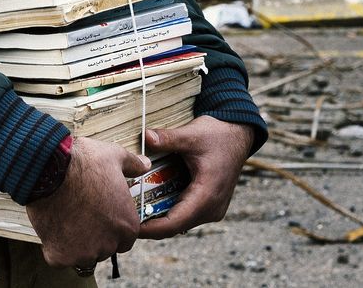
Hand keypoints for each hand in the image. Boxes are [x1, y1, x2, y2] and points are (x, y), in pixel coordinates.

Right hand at [25, 137, 147, 268]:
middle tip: (80, 214)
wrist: (51, 169)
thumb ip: (133, 165)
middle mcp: (109, 244)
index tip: (99, 215)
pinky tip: (52, 225)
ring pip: (82, 255)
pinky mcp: (61, 256)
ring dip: (74, 242)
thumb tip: (144, 165)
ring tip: (65, 217)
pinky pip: (58, 257)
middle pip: (104, 248)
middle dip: (94, 235)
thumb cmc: (84, 163)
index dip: (111, 227)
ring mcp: (84, 253)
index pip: (124, 238)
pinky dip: (54, 246)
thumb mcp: (114, 157)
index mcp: (127, 226)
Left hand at [133, 117, 252, 239]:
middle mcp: (211, 208)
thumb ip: (167, 138)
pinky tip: (152, 198)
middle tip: (125, 212)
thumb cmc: (217, 135)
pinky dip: (169, 208)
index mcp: (207, 196)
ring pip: (181, 221)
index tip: (130, 224)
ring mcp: (212, 208)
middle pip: (175, 225)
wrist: (237, 135)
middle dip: (150, 222)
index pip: (174, 222)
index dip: (150, 228)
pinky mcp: (209, 204)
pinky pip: (186, 213)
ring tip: (135, 206)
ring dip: (159, 215)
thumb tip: (146, 136)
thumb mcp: (191, 135)